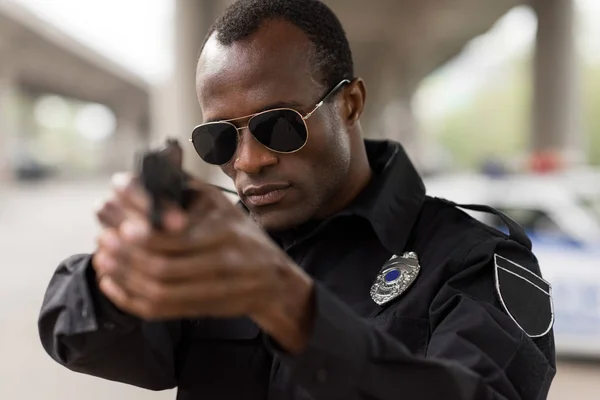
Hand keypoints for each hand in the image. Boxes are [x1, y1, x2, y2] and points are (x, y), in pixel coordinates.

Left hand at [93, 173, 314, 351]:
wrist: (273, 280)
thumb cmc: (239, 234)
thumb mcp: (218, 204)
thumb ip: (182, 189)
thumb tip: (136, 177)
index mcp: (223, 226)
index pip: (172, 226)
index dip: (138, 218)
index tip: (111, 201)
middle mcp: (223, 256)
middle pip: (161, 259)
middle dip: (125, 249)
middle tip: (103, 236)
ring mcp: (216, 285)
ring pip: (159, 286)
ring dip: (124, 274)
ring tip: (103, 258)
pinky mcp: (205, 307)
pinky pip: (161, 309)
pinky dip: (130, 299)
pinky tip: (112, 283)